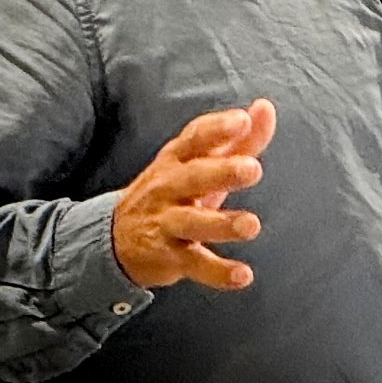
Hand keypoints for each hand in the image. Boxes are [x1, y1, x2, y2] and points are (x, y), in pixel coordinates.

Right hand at [112, 100, 275, 289]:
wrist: (116, 238)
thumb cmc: (174, 192)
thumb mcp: (199, 163)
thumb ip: (238, 140)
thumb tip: (265, 107)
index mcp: (177, 159)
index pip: (194, 138)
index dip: (217, 128)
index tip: (242, 120)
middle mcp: (168, 187)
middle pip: (193, 177)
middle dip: (221, 172)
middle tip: (253, 169)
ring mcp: (166, 223)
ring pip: (193, 223)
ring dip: (222, 224)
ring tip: (252, 225)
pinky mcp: (169, 257)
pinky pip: (194, 264)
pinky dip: (218, 273)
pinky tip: (244, 276)